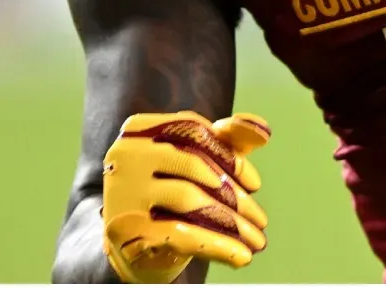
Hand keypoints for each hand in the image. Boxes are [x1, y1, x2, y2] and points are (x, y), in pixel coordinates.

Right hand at [101, 111, 271, 281]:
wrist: (130, 246)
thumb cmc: (167, 196)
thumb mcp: (194, 163)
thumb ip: (226, 141)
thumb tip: (261, 130)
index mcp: (139, 131)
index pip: (193, 132)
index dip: (230, 157)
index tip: (255, 185)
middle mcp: (126, 157)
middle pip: (194, 165)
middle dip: (234, 195)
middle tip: (260, 219)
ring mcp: (124, 193)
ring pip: (190, 199)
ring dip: (232, 223)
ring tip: (256, 239)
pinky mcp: (128, 230)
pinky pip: (183, 234)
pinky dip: (218, 246)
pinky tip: (240, 255)